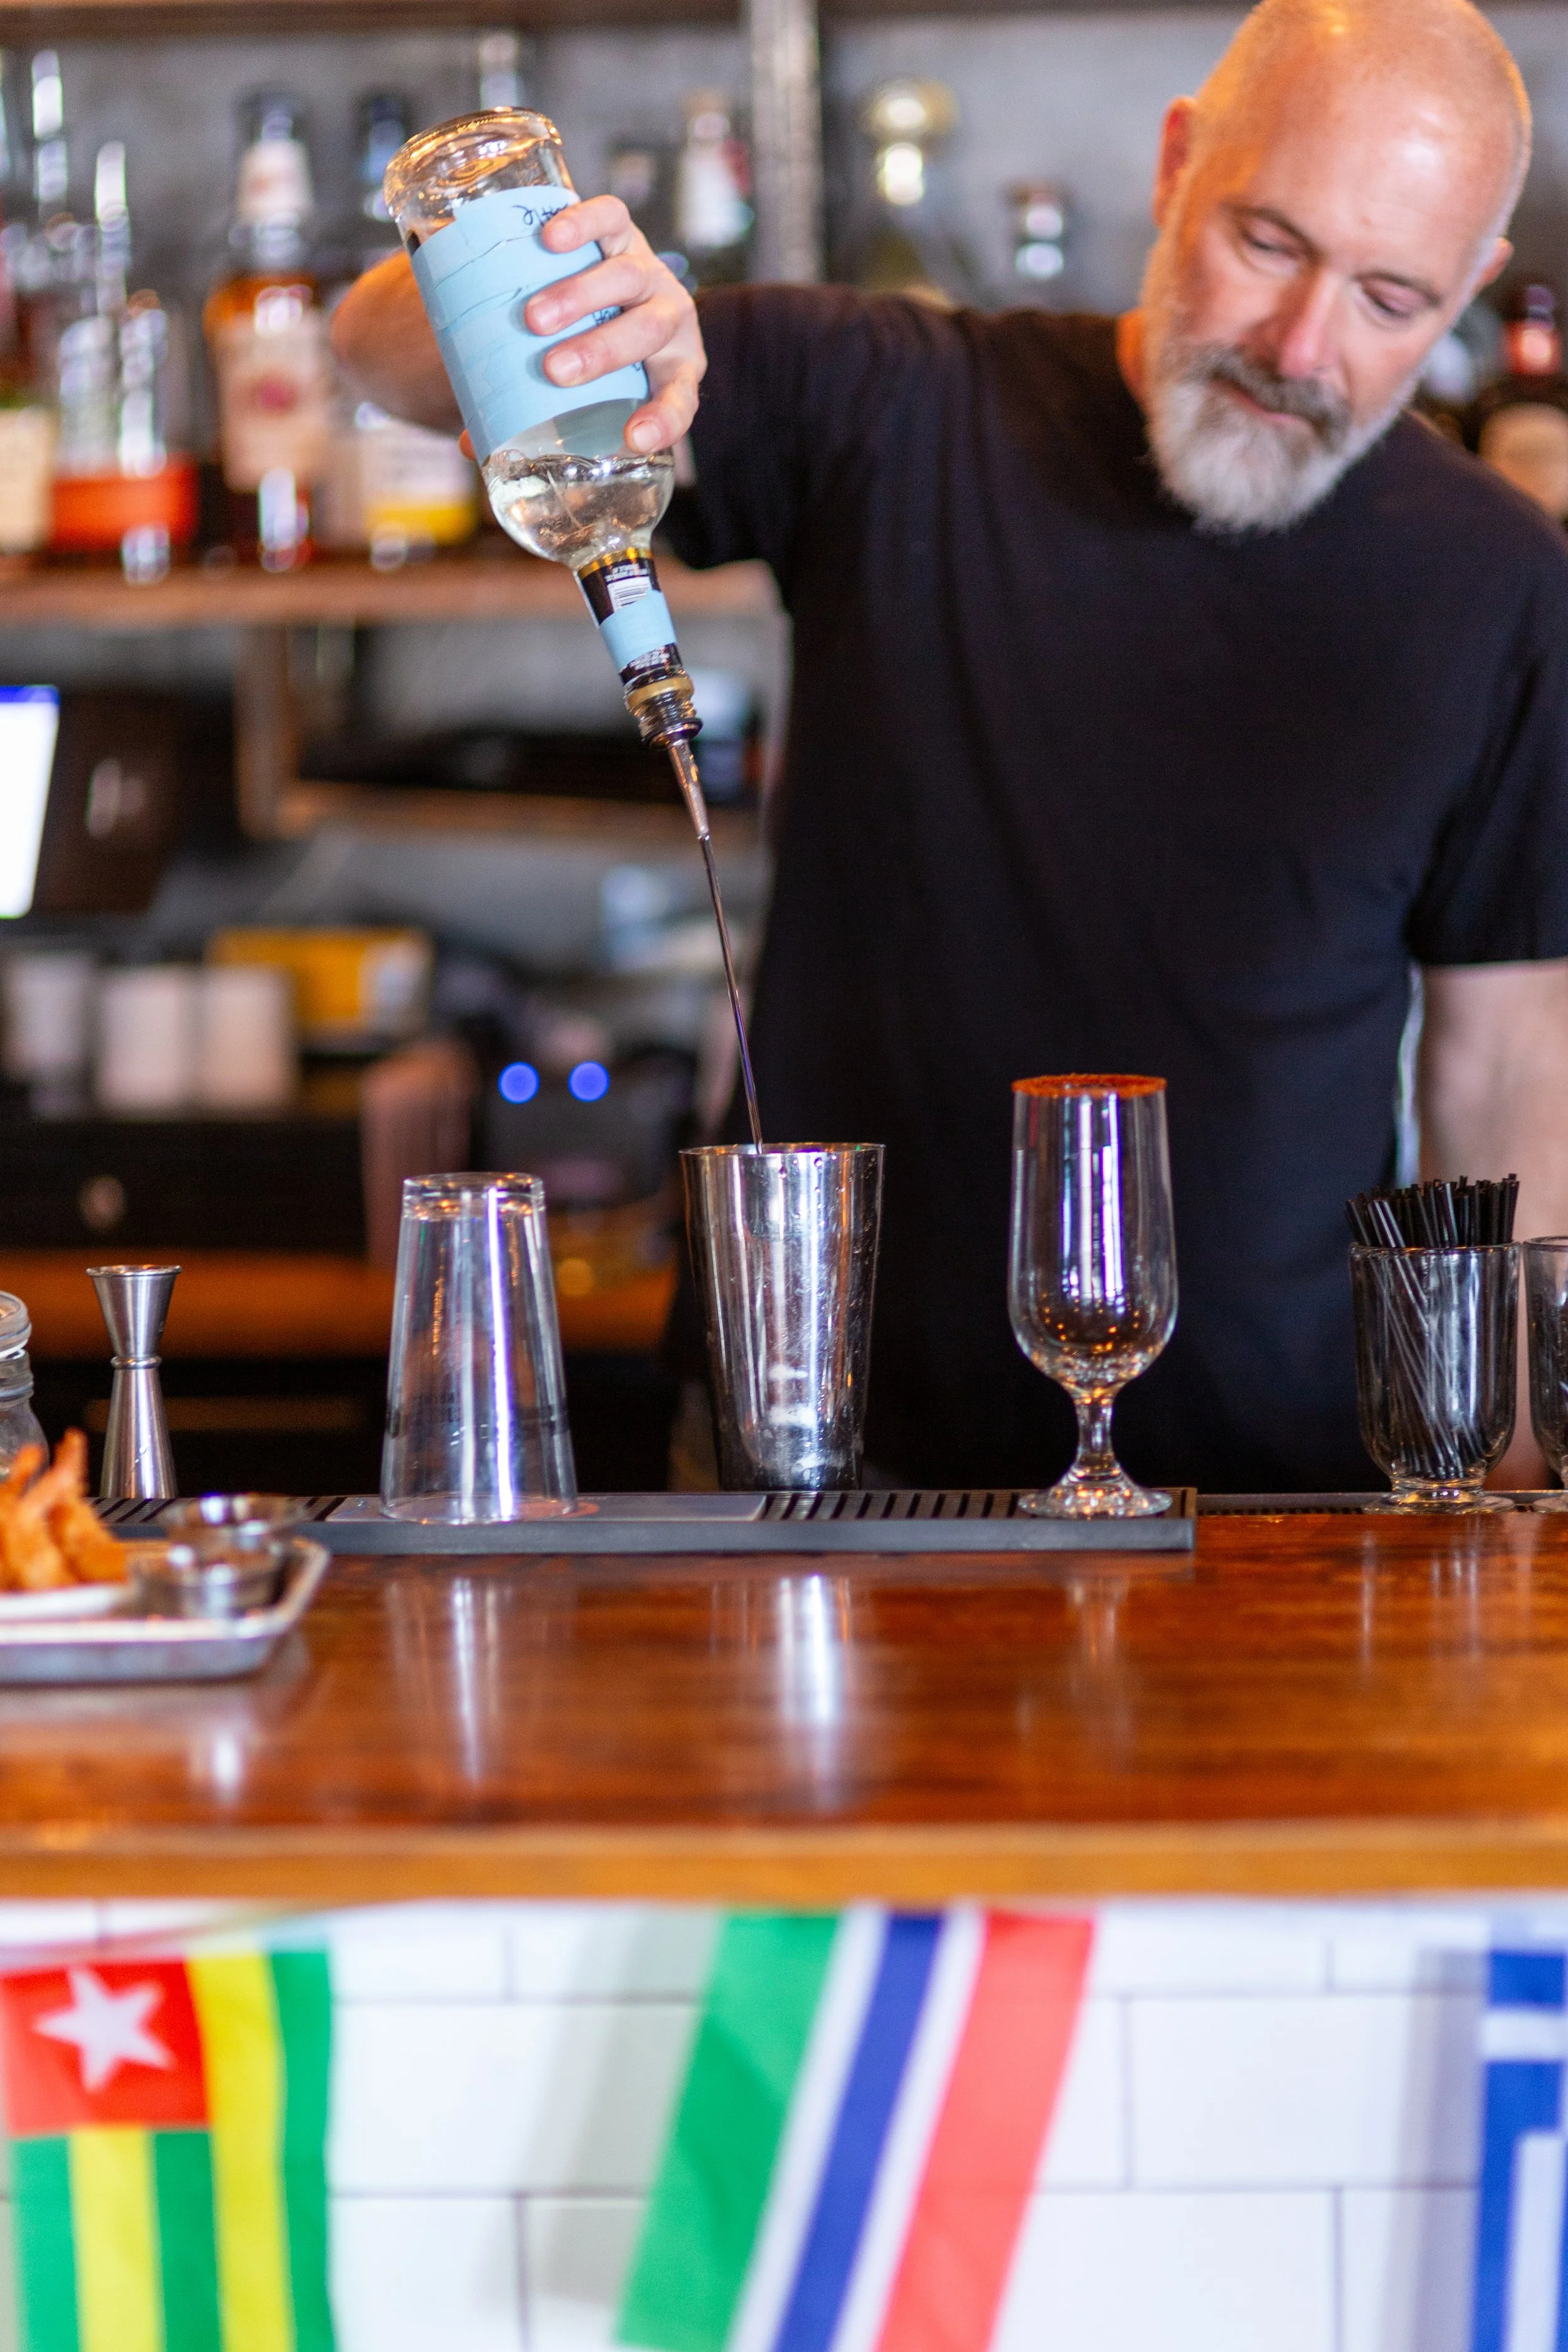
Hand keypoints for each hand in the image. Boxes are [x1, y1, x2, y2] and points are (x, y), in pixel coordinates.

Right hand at [525, 195, 705, 452]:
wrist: (596, 287)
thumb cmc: (585, 356)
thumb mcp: (576, 391)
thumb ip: (535, 418)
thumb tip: (472, 446)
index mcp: (670, 372)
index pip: (677, 401)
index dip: (662, 421)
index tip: (632, 438)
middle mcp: (668, 321)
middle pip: (646, 332)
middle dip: (601, 351)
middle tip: (553, 369)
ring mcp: (647, 272)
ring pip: (627, 277)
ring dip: (581, 296)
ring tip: (534, 318)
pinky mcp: (623, 230)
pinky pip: (612, 219)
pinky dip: (584, 225)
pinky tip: (551, 239)